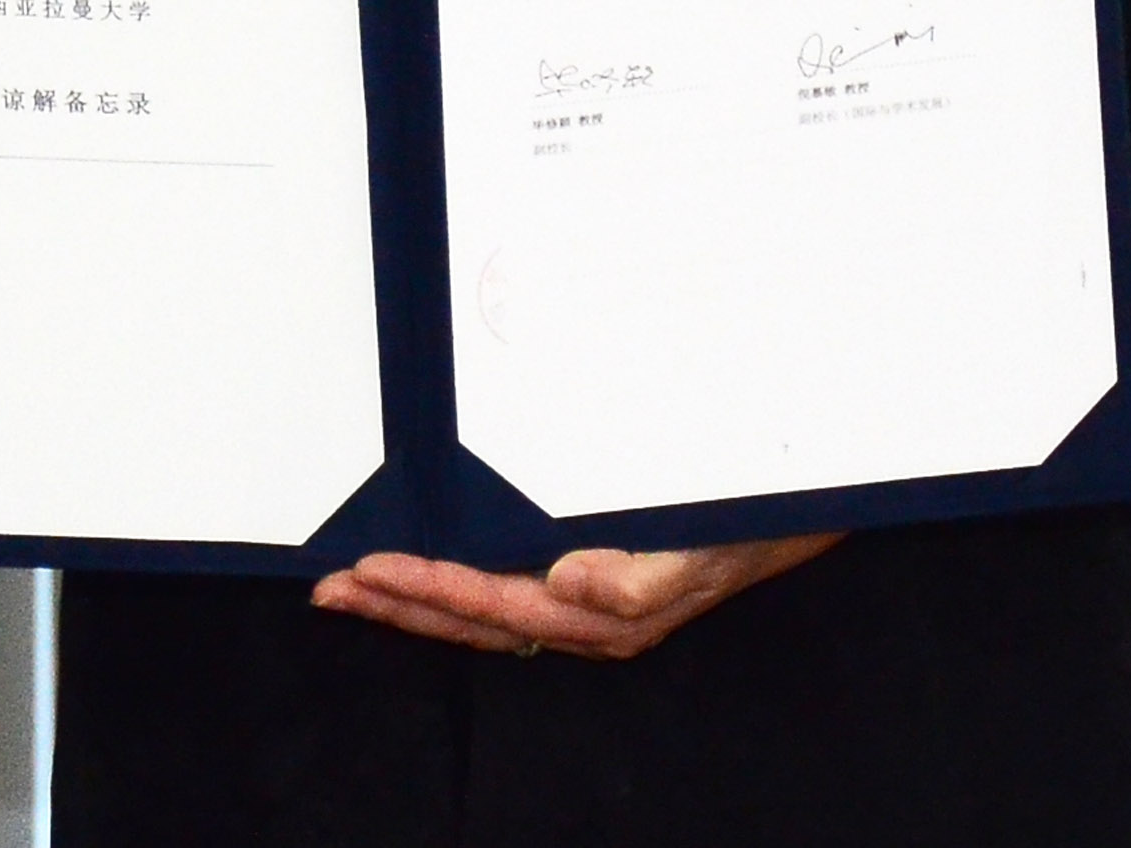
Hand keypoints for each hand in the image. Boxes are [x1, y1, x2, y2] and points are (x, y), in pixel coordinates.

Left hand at [309, 532, 836, 659]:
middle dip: (399, 608)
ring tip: (354, 588)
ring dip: (417, 602)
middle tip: (327, 592)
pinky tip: (427, 576)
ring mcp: (591, 602)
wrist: (802, 508)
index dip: (429, 590)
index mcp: (608, 612)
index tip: (368, 572)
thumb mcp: (708, 544)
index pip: (496, 606)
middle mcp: (591, 615)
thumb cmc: (752, 521)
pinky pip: (508, 592)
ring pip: (484, 613)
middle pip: (475, 621)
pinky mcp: (595, 581)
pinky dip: (457, 587)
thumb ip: (643, 576)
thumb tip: (566, 584)